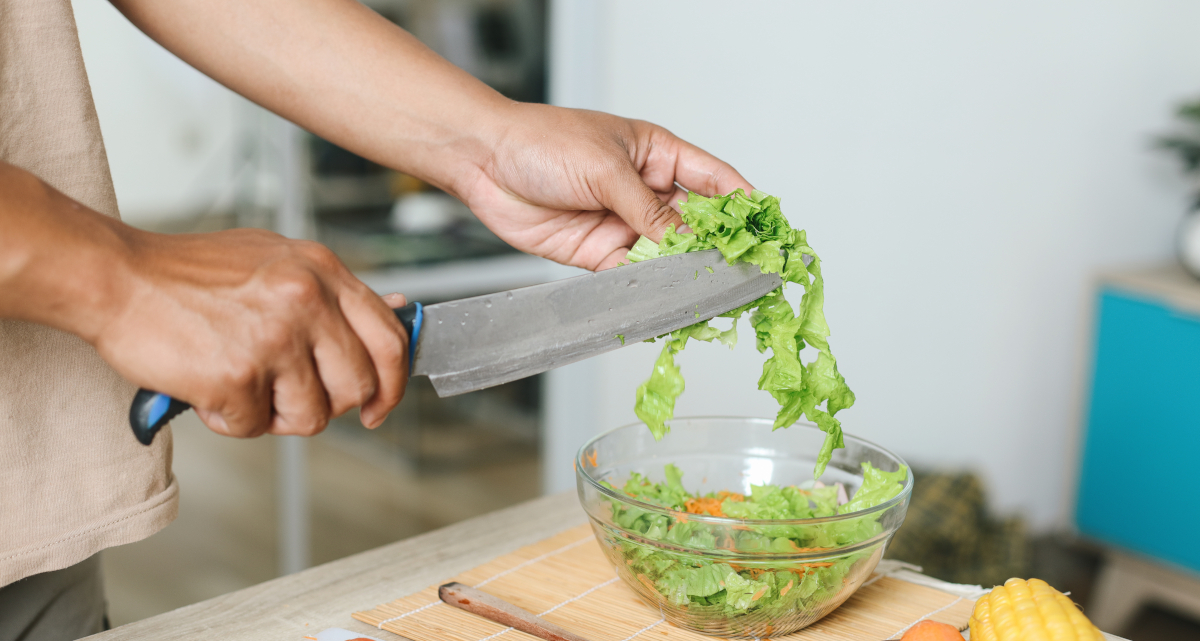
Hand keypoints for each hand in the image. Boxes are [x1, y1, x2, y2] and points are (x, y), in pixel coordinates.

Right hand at [93, 228, 407, 437]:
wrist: (118, 277)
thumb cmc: (191, 274)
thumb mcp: (279, 260)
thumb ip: (334, 291)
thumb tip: (397, 312)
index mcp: (323, 271)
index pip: (390, 338)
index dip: (392, 382)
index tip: (379, 404)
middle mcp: (306, 301)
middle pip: (358, 387)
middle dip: (328, 405)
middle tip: (291, 399)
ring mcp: (274, 338)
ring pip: (312, 416)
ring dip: (276, 416)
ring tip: (244, 388)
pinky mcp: (236, 374)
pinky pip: (255, 426)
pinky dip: (231, 420)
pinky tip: (210, 390)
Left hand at [457, 104, 754, 270]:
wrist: (485, 162)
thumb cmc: (543, 142)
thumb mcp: (606, 170)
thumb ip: (648, 212)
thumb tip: (688, 244)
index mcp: (657, 155)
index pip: (714, 179)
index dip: (742, 204)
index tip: (766, 229)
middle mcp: (645, 192)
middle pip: (695, 224)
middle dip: (717, 248)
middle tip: (741, 273)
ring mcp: (623, 224)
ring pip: (667, 255)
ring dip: (683, 273)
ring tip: (705, 292)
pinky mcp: (598, 254)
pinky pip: (632, 276)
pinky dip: (647, 289)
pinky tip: (662, 300)